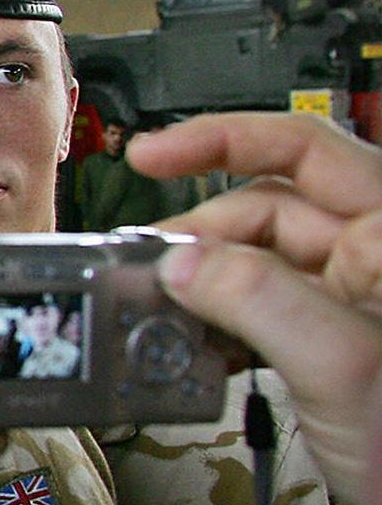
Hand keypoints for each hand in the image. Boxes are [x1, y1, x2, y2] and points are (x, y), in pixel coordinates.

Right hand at [132, 111, 381, 504]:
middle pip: (269, 209)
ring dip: (203, 284)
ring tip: (160, 315)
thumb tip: (181, 260)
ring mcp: (353, 307)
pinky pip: (257, 314)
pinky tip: (191, 348)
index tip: (151, 157)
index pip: (305, 150)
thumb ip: (255, 298)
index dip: (224, 141)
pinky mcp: (329, 352)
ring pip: (256, 263)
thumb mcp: (338, 362)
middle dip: (201, 233)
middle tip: (146, 270)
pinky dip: (216, 324)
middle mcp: (375, 261)